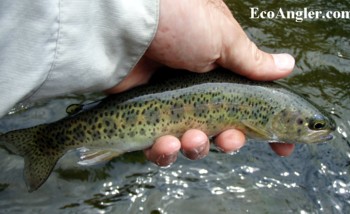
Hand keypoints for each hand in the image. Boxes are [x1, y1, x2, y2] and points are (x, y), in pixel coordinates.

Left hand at [106, 0, 295, 165]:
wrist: (126, 26)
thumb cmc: (179, 22)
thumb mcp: (223, 38)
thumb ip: (253, 61)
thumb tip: (288, 66)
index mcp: (221, 72)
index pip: (251, 106)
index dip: (267, 131)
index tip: (282, 149)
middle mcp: (199, 90)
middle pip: (222, 131)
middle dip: (229, 142)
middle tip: (229, 139)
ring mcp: (172, 105)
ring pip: (192, 143)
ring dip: (196, 148)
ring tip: (189, 138)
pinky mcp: (145, 118)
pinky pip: (159, 148)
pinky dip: (164, 152)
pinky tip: (165, 144)